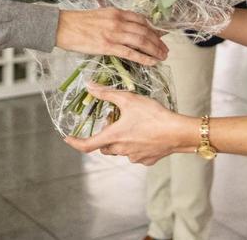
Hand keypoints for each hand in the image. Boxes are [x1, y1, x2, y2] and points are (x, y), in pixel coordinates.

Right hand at [55, 7, 168, 65]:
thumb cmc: (77, 22)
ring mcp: (114, 34)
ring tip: (162, 56)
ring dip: (155, 50)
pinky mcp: (108, 46)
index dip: (153, 28)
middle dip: (158, 41)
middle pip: (145, 31)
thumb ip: (113, 20)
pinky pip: (131, 53)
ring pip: (142, 41)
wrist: (62, 26)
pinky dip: (144, 58)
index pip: (141, 19)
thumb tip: (124, 27)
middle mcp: (118, 21)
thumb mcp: (99, 14)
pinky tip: (152, 62)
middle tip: (165, 49)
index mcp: (116, 12)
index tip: (159, 35)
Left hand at [64, 82, 196, 165]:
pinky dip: (136, 144)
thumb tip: (89, 86)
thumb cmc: (154, 115)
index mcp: (114, 137)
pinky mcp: (147, 160)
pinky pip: (136, 153)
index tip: (68, 138)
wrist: (178, 132)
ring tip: (133, 124)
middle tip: (114, 120)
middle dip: (106, 134)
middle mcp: (121, 150)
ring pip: (120, 150)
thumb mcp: (129, 99)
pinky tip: (146, 133)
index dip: (75, 142)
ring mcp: (135, 157)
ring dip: (121, 140)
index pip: (87, 145)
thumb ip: (107, 93)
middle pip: (105, 146)